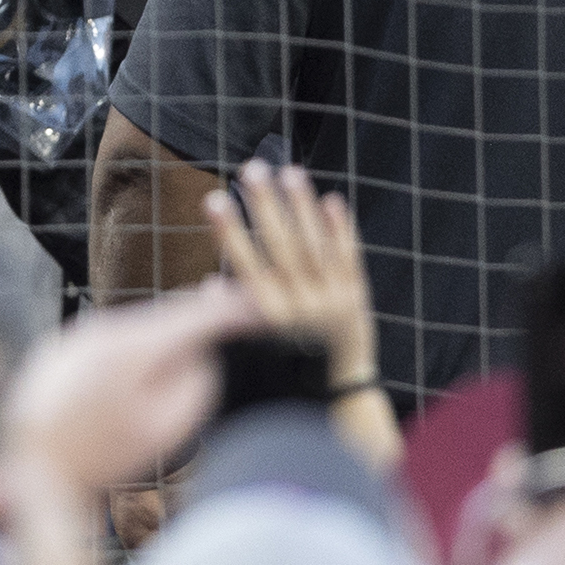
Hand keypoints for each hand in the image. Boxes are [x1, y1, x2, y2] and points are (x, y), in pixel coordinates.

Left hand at [3, 280, 257, 497]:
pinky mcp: (56, 350)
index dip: (231, 310)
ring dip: (161, 334)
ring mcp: (73, 337)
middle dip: (196, 317)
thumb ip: (196, 383)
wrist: (33, 472)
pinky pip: (104, 340)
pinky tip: (137, 366)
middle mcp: (99, 331)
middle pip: (164, 315)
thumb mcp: (167, 430)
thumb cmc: (102, 458)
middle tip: (229, 309)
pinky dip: (129, 346)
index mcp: (131, 348)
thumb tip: (201, 349)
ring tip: (184, 346)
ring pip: (133, 326)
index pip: (195, 315)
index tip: (256, 310)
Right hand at [208, 160, 374, 388]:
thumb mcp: (250, 349)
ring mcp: (330, 302)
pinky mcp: (355, 299)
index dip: (229, 231)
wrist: (336, 395)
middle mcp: (298, 310)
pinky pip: (347, 257)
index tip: (214, 199)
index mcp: (264, 321)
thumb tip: (208, 287)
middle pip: (280, 247)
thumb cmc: (284, 370)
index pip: (244, 266)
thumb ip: (232, 315)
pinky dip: (339, 228)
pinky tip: (329, 200)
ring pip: (315, 246)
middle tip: (253, 168)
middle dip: (265, 205)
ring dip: (301, 206)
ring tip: (289, 171)